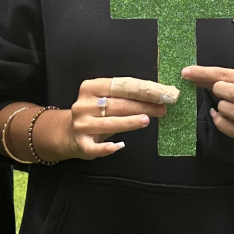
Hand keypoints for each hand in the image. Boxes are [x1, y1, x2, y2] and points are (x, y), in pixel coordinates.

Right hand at [23, 77, 169, 161]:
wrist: (69, 132)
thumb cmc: (96, 113)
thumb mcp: (107, 99)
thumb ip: (127, 96)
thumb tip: (160, 94)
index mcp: (91, 87)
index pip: (123, 86)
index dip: (146, 90)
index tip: (165, 94)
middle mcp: (84, 104)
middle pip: (118, 104)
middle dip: (143, 106)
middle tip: (162, 108)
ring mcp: (81, 124)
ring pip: (109, 123)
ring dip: (129, 122)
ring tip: (147, 120)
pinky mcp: (80, 143)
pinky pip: (95, 147)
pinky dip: (107, 148)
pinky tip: (119, 146)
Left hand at [182, 65, 233, 139]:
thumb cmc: (232, 92)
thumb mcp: (224, 81)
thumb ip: (207, 77)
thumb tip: (186, 73)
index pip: (223, 74)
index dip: (203, 73)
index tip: (185, 73)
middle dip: (219, 91)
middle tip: (216, 92)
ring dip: (222, 108)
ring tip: (219, 105)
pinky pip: (230, 128)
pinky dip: (219, 122)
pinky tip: (216, 115)